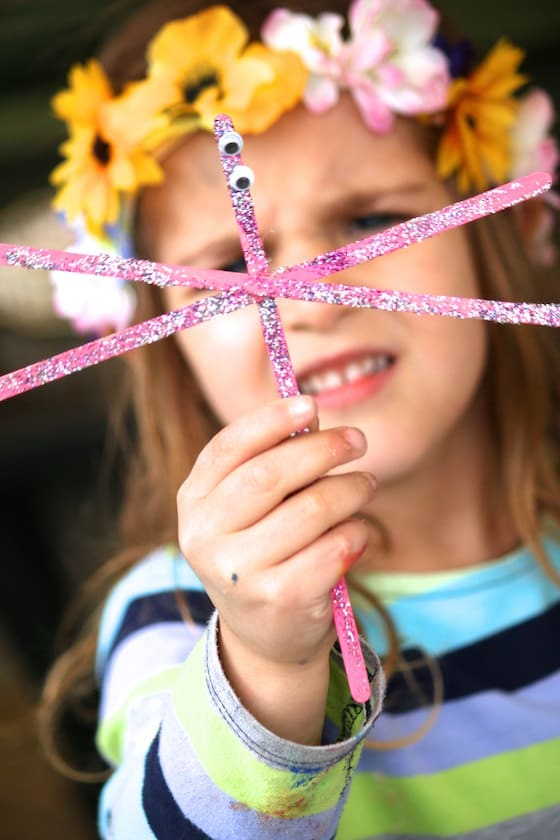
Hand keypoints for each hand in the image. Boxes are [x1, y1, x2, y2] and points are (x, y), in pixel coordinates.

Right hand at [177, 395, 375, 740]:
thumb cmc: (262, 550)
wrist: (265, 634)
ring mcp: (240, 571)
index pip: (228, 448)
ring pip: (312, 507)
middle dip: (323, 449)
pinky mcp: (281, 598)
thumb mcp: (248, 508)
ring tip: (365, 485)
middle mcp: (206, 536)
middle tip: (358, 440)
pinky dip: (357, 530)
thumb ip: (268, 463)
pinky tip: (358, 530)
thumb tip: (310, 415)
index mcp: (193, 502)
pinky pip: (335, 546)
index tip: (310, 403)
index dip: (271, 421)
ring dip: (351, 489)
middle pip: (271, 474)